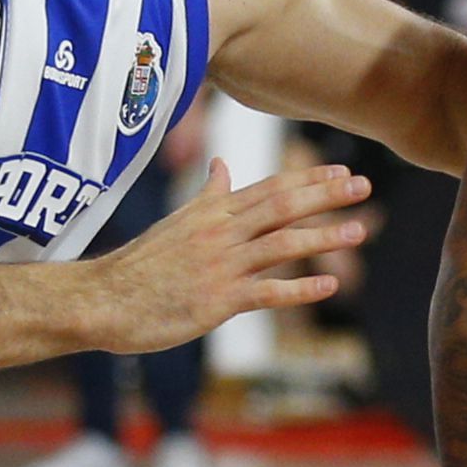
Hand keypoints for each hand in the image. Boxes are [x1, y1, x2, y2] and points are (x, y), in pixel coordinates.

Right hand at [91, 159, 369, 352]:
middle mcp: (220, 233)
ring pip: (280, 245)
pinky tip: (329, 284)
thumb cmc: (139, 265)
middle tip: (364, 186)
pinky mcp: (215, 301)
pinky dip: (299, 288)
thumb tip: (222, 164)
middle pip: (282, 207)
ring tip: (359, 230)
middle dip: (326, 195)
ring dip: (322, 236)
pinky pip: (265, 292)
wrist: (102, 299)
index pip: (269, 188)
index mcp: (212, 213)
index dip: (308, 179)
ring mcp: (219, 266)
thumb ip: (208, 196)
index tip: (342, 171)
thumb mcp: (176, 222)